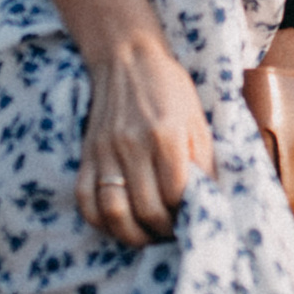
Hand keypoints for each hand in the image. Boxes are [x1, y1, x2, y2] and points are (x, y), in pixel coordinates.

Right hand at [74, 29, 215, 245]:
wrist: (126, 57)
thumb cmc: (169, 88)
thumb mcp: (197, 120)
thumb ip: (203, 161)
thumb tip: (208, 200)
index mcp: (166, 135)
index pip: (176, 194)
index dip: (186, 214)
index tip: (191, 218)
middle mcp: (133, 145)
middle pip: (146, 209)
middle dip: (163, 230)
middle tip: (172, 232)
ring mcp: (106, 151)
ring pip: (113, 211)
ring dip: (132, 234)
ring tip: (147, 235)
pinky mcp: (87, 154)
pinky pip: (86, 200)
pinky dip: (100, 221)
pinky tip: (118, 222)